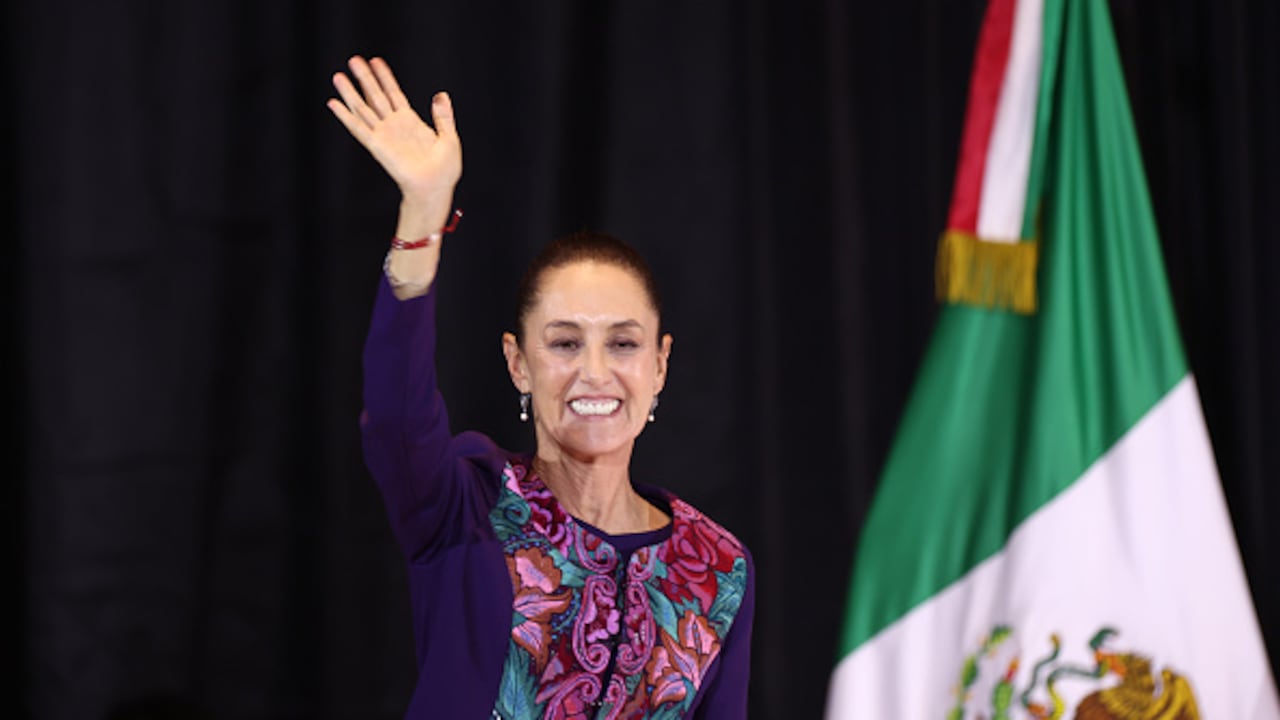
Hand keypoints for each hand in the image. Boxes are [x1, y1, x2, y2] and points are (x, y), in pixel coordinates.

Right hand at [327, 55, 461, 217]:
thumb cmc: (444, 170)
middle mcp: (394, 126)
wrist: (435, 188)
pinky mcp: (377, 146)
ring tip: (338, 76)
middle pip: (375, 96)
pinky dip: (346, 116)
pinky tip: (334, 103)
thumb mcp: (449, 138)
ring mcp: (384, 135)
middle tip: (353, 59)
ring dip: (350, 93)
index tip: (376, 61)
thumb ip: (443, 116)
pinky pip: (358, 128)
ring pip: (363, 108)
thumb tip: (441, 95)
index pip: (394, 94)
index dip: (385, 78)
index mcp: (411, 122)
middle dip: (365, 78)